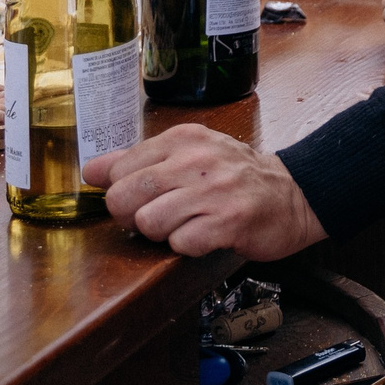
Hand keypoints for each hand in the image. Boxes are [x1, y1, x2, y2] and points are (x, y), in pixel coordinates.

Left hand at [86, 125, 326, 259]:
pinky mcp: (228, 222)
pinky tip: (206, 234)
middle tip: (160, 215)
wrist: (294, 194)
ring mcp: (214, 191)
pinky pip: (180, 244)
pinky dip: (188, 246)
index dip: (123, 191)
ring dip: (162, 232)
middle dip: (133, 216)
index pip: (119, 169)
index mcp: (184, 139)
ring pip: (148, 222)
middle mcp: (197, 160)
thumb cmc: (235, 177)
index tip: (144, 196)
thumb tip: (90, 170)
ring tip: (187, 223)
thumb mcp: (190, 154)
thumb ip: (139, 160)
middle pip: (124, 196)